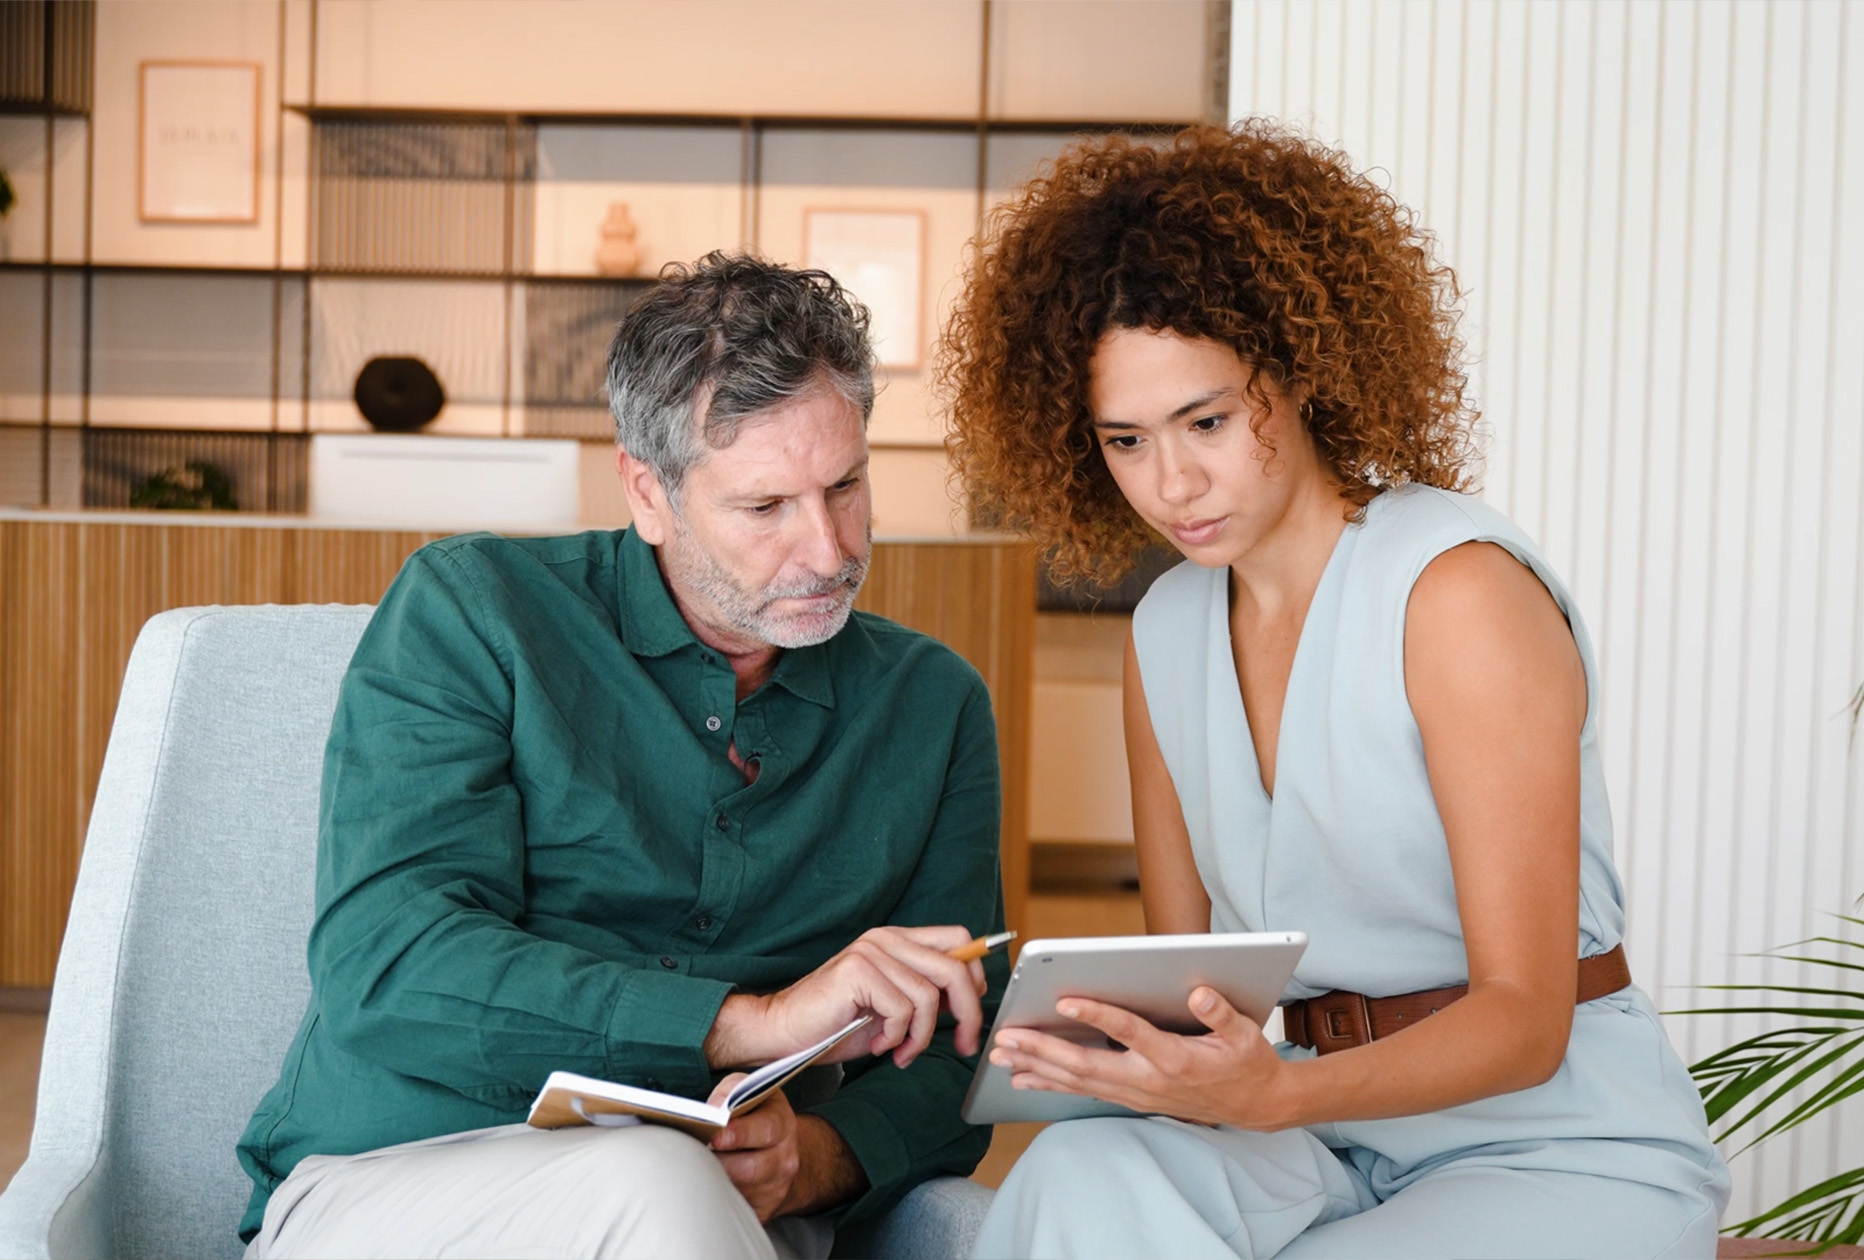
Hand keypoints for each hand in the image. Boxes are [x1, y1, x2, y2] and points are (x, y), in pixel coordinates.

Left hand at [706, 1082, 865, 1220]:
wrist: (779, 1151)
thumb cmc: (755, 1115)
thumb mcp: (747, 1090)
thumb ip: (729, 1092)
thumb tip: (709, 1113)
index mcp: (782, 1124)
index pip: (764, 1130)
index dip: (738, 1134)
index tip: (714, 1136)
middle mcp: (784, 1159)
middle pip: (748, 1169)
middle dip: (718, 1162)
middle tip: (693, 1153)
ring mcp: (775, 1189)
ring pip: (736, 1191)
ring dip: (711, 1180)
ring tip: (693, 1167)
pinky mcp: (762, 1211)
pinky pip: (733, 1209)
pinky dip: (715, 1198)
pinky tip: (705, 1184)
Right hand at [707, 925, 987, 1069]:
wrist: (784, 1032)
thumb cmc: (835, 1024)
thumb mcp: (891, 1008)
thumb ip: (924, 995)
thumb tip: (966, 1002)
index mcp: (897, 941)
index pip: (958, 940)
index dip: (975, 977)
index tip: (971, 1015)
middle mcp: (886, 939)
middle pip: (954, 967)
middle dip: (968, 1013)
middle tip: (962, 1044)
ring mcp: (871, 952)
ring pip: (928, 996)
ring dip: (920, 1036)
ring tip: (901, 1051)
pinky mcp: (857, 971)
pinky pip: (902, 1009)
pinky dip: (897, 1037)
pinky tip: (879, 1046)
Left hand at [987, 986, 1293, 1129]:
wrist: (1256, 1107)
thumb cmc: (1248, 1064)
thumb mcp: (1246, 1035)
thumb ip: (1221, 1013)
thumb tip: (1198, 993)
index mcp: (1176, 1059)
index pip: (1130, 1033)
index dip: (1098, 1015)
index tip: (1065, 1000)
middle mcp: (1150, 1080)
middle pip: (1088, 1065)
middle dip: (1044, 1051)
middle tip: (1007, 1038)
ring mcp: (1138, 1093)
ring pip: (1080, 1082)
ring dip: (1038, 1068)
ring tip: (1001, 1055)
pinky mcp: (1132, 1097)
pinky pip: (1085, 1091)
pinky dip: (1052, 1083)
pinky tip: (1024, 1076)